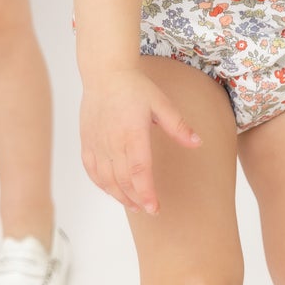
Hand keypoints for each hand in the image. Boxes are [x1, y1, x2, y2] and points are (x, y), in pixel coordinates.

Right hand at [80, 70, 200, 213]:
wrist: (105, 73)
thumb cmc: (134, 86)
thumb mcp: (161, 103)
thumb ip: (178, 126)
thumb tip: (197, 143)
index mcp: (132, 133)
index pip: (139, 172)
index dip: (146, 193)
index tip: (154, 208)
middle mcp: (112, 142)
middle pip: (123, 181)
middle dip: (137, 200)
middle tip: (150, 211)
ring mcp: (97, 143)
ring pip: (106, 179)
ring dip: (120, 196)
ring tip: (134, 206)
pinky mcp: (87, 142)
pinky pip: (92, 170)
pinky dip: (102, 184)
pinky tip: (112, 190)